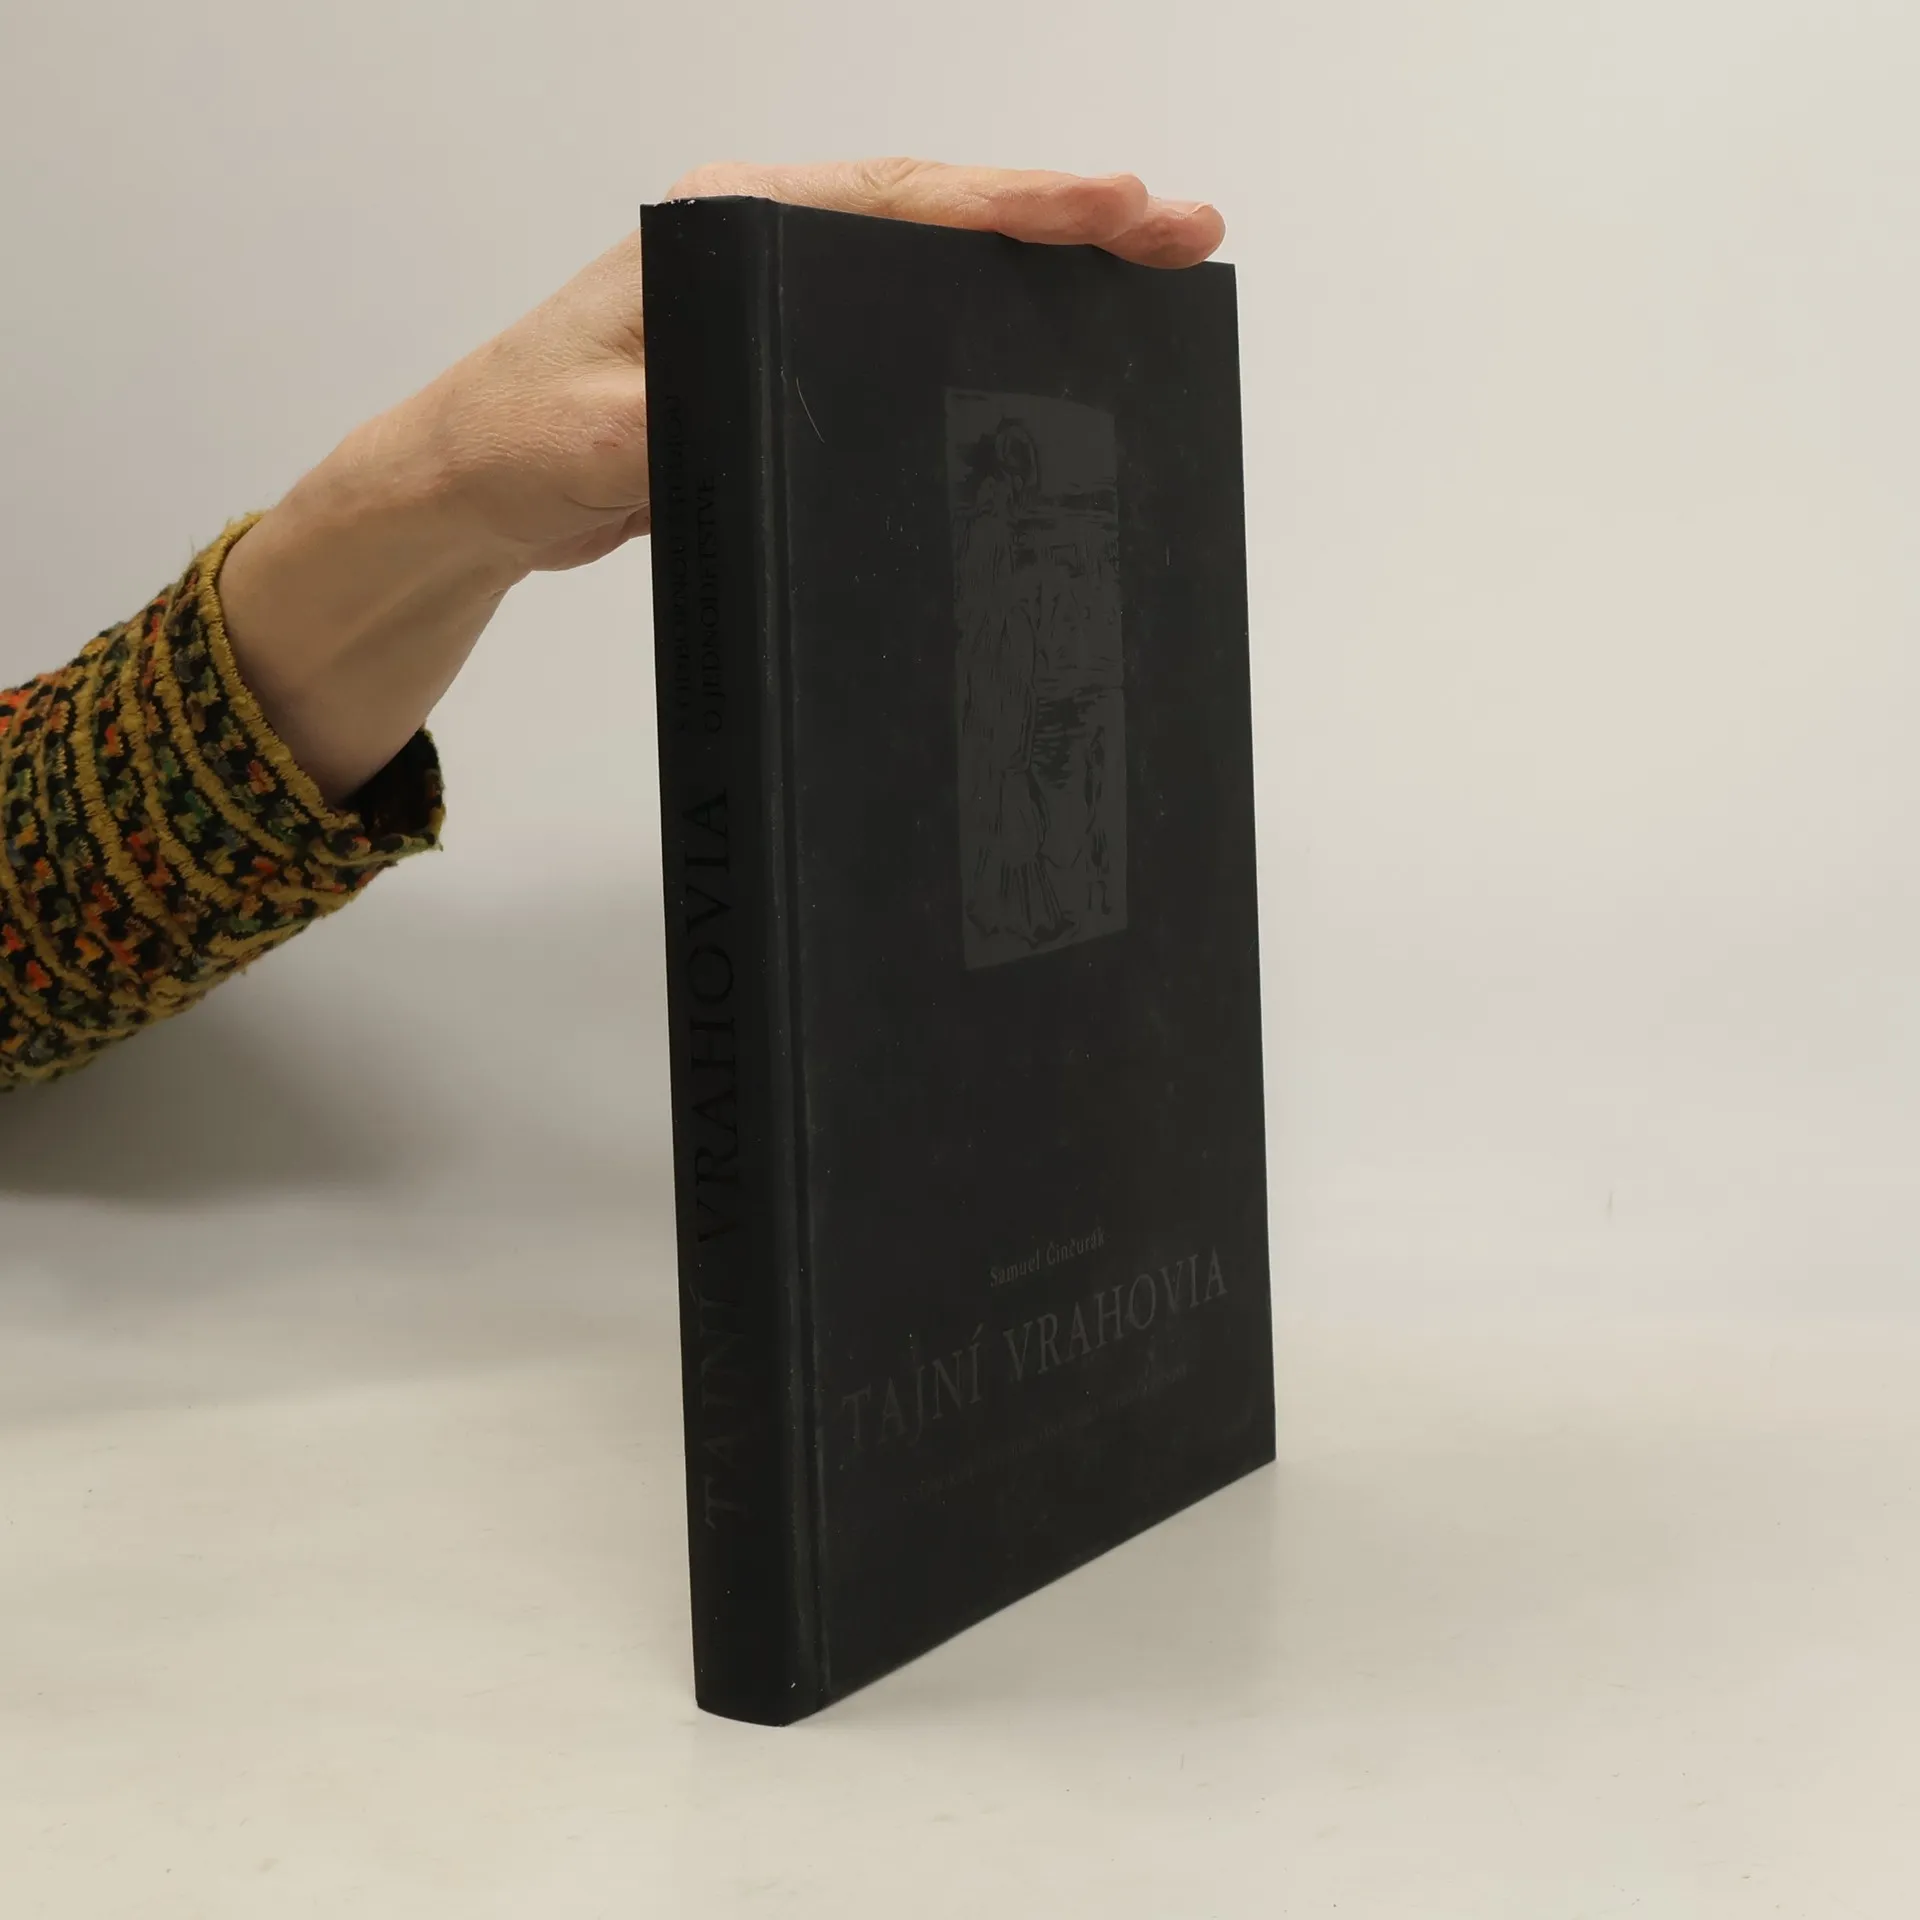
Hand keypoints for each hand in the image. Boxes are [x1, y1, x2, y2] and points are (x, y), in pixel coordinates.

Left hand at [418, 158, 1227, 574]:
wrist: (478, 487)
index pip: (899, 198)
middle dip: (1067, 217)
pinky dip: (987, 320)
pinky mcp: (786, 356)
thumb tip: (768, 421)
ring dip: (1041, 266)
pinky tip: (1048, 341)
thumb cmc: (519, 436)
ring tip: (1148, 272)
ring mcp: (781, 295)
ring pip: (935, 262)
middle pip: (942, 213)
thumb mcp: (598, 434)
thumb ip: (677, 422)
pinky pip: (908, 322)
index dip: (1015, 204)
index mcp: (728, 223)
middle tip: (1181, 228)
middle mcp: (764, 240)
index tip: (1114, 204)